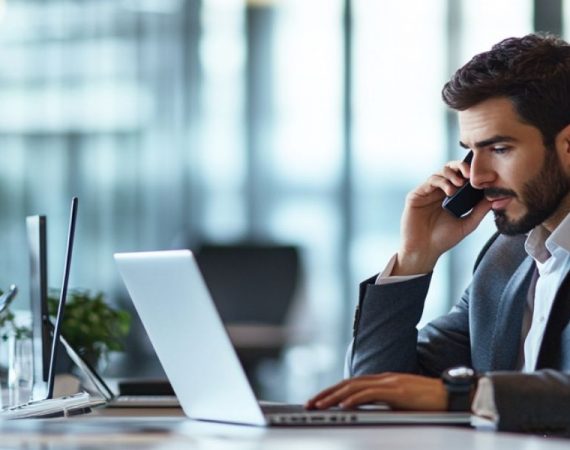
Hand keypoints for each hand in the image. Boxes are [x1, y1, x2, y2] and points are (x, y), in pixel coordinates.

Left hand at [305, 373, 446, 410]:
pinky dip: (354, 400)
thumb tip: (366, 411)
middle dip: (326, 394)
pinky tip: (343, 407)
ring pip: (354, 388)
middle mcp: (383, 379)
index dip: (333, 391)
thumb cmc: (429, 401)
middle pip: (347, 384)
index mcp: (383, 380)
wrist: (452, 395)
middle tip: (310, 404)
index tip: (319, 400)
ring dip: (333, 397)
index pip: (351, 384)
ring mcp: (389, 383)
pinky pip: (370, 395)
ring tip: (319, 406)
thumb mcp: (401, 401)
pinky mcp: (397, 391)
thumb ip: (384, 401)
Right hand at [394, 159, 490, 274]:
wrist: (424, 250)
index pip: (461, 177)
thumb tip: (495, 197)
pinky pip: (430, 181)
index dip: (471, 173)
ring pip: (441, 172)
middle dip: (461, 167)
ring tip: (460, 185)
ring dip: (452, 175)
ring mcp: (427, 192)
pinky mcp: (416, 194)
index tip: (484, 177)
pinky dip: (442, 182)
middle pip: (450, 169)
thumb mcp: (467, 224)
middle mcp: (438, 192)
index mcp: (450, 197)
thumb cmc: (443, 239)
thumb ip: (480, 210)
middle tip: (470, 174)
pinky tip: (450, 192)